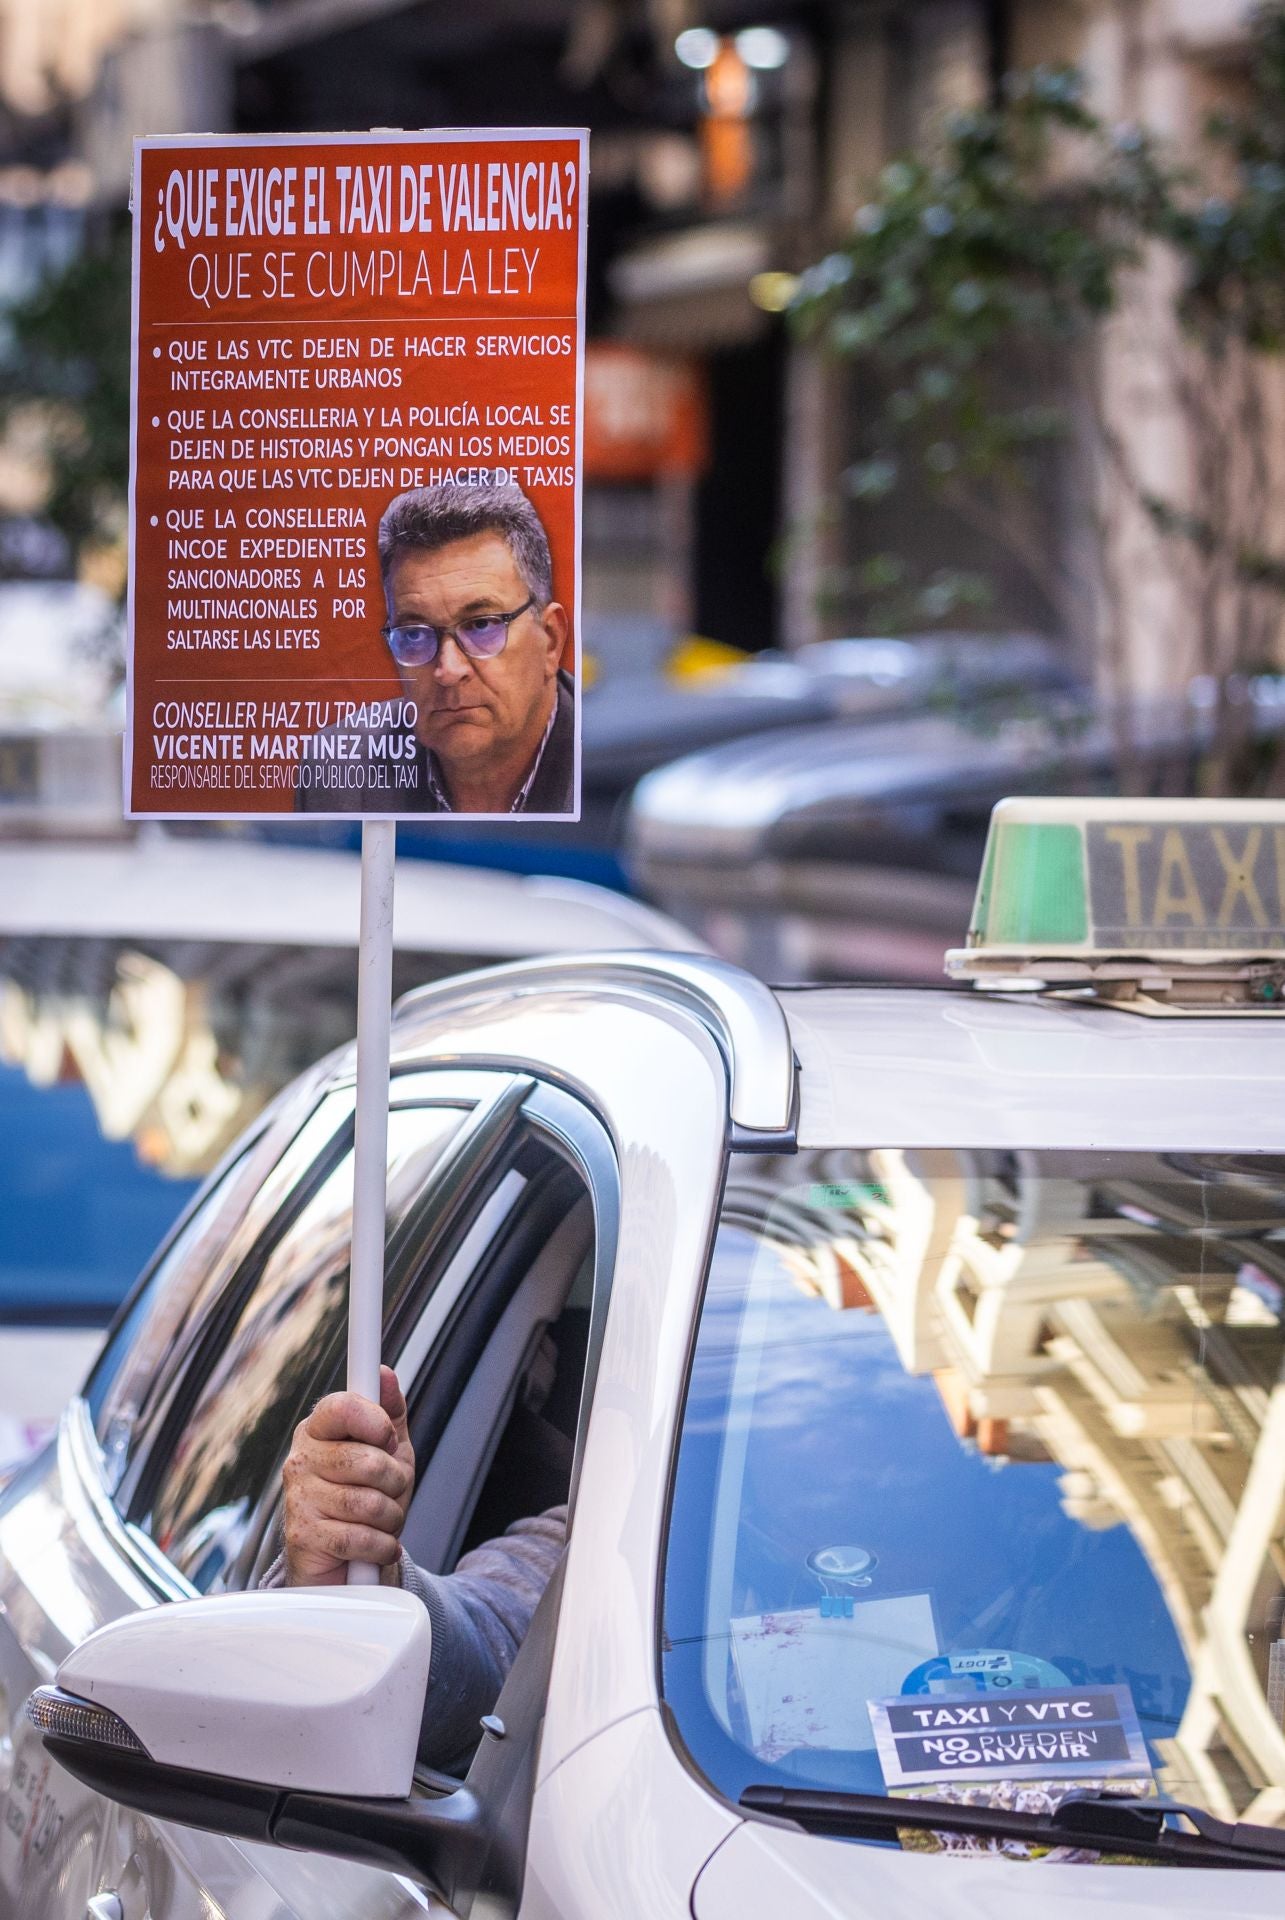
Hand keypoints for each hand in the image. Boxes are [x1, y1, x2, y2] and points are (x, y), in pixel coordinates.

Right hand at [282, 1365, 414, 1585]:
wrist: (345, 1563)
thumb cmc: (366, 1499)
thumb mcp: (388, 1451)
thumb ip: (389, 1412)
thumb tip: (385, 1374)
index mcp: (319, 1430)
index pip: (343, 1406)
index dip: (376, 1422)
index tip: (388, 1439)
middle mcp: (301, 1459)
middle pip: (368, 1460)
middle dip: (394, 1482)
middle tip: (390, 1491)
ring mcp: (298, 1498)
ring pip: (368, 1502)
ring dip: (390, 1517)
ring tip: (382, 1521)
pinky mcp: (302, 1536)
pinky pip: (359, 1537)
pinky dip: (381, 1545)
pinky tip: (377, 1544)